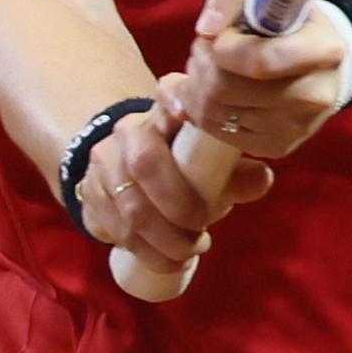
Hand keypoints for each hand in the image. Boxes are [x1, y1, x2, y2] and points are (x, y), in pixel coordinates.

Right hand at [77, 98, 273, 275]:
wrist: (128, 171)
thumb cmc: (183, 166)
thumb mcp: (211, 166)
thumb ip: (237, 173)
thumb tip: (261, 178)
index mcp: (167, 112)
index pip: (168, 92)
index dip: (174, 99)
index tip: (184, 113)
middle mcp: (130, 129)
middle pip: (146, 163)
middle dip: (177, 207)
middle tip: (202, 233)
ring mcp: (105, 160)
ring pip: (130, 205)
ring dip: (163, 240)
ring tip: (189, 252)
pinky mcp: (90, 191)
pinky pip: (113, 227)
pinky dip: (144, 251)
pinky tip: (165, 260)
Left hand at [160, 0, 346, 159]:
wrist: (312, 57)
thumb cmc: (283, 17)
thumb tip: (206, 29)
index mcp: (323, 50)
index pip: (261, 60)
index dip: (223, 49)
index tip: (217, 37)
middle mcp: (316, 95)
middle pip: (228, 89)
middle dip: (200, 64)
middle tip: (202, 48)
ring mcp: (298, 126)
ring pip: (217, 113)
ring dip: (196, 87)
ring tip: (206, 66)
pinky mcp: (278, 146)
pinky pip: (220, 133)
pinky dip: (201, 111)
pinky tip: (209, 90)